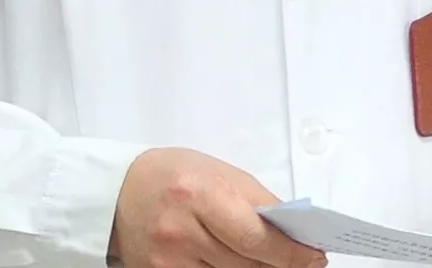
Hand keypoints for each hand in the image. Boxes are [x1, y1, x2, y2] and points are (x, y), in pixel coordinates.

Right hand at [109, 148, 326, 267]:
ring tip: (275, 264)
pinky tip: (240, 266)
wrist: (117, 193)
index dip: (291, 253)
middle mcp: (180, 233)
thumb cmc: (173, 175)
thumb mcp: (217, 172)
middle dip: (281, 265)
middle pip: (246, 263)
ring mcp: (168, 263)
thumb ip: (256, 200)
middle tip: (305, 263)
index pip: (254, 237)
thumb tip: (294, 229)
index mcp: (198, 195)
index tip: (314, 256)